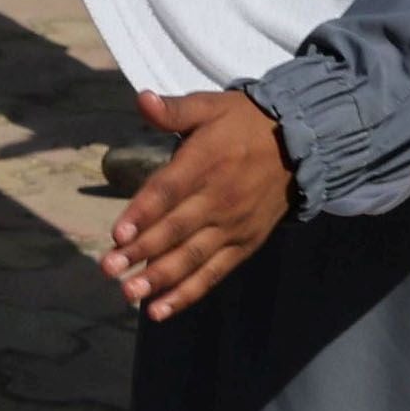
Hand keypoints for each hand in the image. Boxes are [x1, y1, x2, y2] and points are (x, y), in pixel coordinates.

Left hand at [102, 88, 289, 320]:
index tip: (117, 234)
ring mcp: (232, 225)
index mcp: (205, 163)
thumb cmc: (243, 123)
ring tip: (130, 294)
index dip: (142, 213)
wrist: (300, 143)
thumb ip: (174, 110)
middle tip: (108, 268)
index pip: (168, 191)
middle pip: (175, 230)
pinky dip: (187, 293)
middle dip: (140, 252)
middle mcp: (219, 198)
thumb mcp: (210, 106)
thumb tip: (142, 99)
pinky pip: (213, 273)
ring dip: (160, 278)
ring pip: (192, 257)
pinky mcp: (244, 244)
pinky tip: (159, 310)